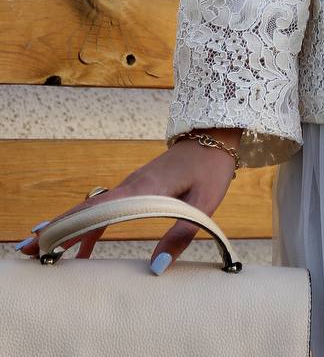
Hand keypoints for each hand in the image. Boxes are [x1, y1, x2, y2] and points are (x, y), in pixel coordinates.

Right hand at [13, 126, 240, 273]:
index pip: (100, 210)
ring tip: (42, 252)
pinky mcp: (135, 187)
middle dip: (57, 229)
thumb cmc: (210, 169)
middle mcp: (130, 184)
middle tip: (28, 249)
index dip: (73, 227)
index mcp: (144, 188)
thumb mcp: (204, 204)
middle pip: (86, 209)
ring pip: (91, 208)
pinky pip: (105, 207)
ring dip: (68, 228)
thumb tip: (155, 270)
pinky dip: (88, 226)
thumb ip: (180, 236)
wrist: (214, 136)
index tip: (47, 241)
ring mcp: (130, 185)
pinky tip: (82, 250)